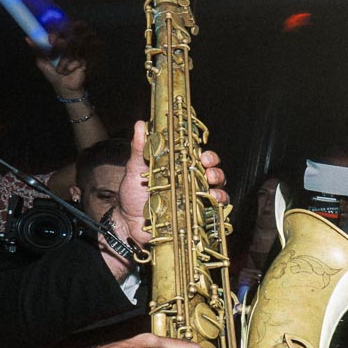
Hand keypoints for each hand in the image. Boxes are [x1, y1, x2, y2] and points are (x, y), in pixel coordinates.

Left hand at [31, 33, 86, 97]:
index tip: (50, 40)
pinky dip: (70, 67)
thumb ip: (36, 50)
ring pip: (69, 53)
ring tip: (60, 71)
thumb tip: (27, 38)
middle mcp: (68, 48)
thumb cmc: (53, 74)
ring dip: (62, 63)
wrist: (63, 86)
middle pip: (64, 42)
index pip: (58, 34)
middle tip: (52, 58)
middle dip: (57, 50)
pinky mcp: (83, 61)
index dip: (55, 34)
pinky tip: (69, 71)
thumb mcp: (42, 61)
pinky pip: (76, 61)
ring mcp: (76, 54)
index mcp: (58, 46)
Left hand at [116, 120, 226, 246]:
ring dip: (219, 189)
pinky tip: (212, 203)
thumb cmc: (132, 195)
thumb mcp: (135, 168)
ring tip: (211, 190)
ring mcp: (196, 200)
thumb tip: (141, 124)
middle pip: (215, 174)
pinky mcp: (197, 217)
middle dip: (216, 171)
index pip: (201, 159)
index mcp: (181, 169)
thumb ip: (141, 148)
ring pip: (218, 191)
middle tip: (208, 171)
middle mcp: (192, 183)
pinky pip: (215, 211)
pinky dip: (217, 206)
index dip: (208, 156)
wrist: (128, 223)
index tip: (203, 156)